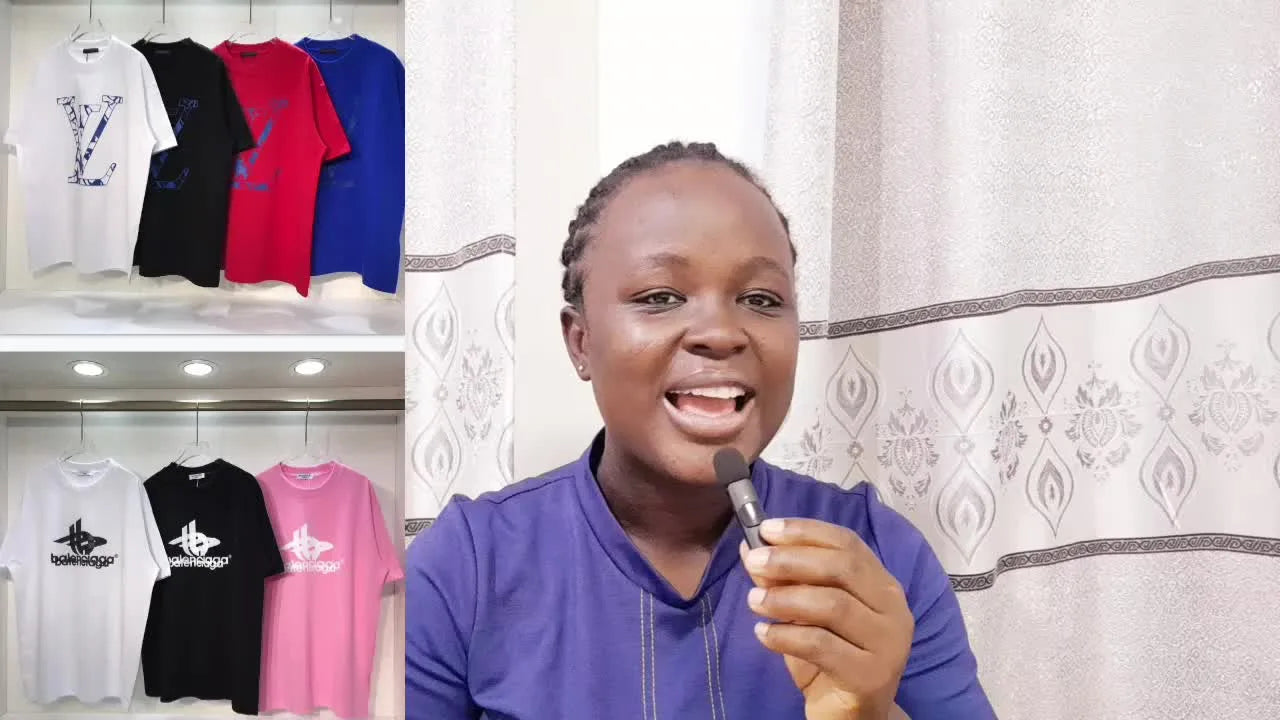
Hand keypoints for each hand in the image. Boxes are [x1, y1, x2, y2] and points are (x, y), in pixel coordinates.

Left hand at [741, 518, 914, 719]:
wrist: (851, 717)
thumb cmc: (830, 659)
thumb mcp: (805, 615)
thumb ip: (785, 581)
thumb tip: (752, 548)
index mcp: (882, 585)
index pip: (848, 544)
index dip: (807, 532)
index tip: (767, 529)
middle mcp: (893, 610)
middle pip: (843, 568)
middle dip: (792, 559)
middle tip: (755, 562)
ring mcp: (888, 644)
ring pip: (833, 605)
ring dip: (785, 598)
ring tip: (754, 601)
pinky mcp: (871, 676)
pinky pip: (822, 645)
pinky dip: (786, 636)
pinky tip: (764, 634)